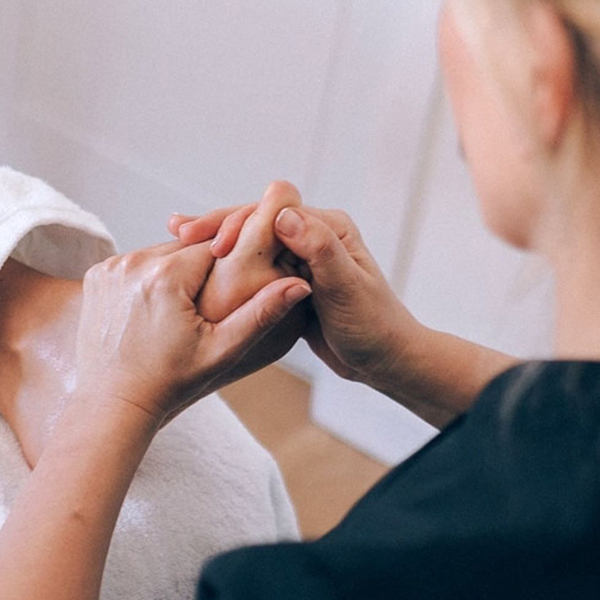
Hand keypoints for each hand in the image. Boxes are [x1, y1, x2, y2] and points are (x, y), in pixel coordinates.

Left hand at [75, 240, 310, 422]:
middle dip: (204, 268)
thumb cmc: (170, 381)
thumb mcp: (222, 350)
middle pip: (187, 247)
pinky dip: (152, 276)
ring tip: (185, 306)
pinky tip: (158, 305)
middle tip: (212, 301)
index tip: (239, 280)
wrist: (113, 403)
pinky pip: (138, 262)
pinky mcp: (97, 274)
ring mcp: (111, 266)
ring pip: (163, 253)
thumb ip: (262, 313)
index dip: (232, 262)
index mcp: (167, 277)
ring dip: (178, 270)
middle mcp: (134, 262)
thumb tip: (300, 284)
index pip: (215, 247)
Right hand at [169, 182, 421, 390]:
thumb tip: (283, 214)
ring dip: (218, 242)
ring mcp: (301, 256)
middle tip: (177, 232)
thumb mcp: (346, 288)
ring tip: (178, 243)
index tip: (207, 243)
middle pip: (256, 221)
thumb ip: (319, 249)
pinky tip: (204, 269)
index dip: (236, 223)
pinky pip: (256, 265)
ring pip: (252, 242)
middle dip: (217, 226)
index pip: (272, 212)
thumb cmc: (371, 325)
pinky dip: (230, 264)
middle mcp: (313, 234)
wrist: (381, 357)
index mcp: (328, 226)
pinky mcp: (292, 279)